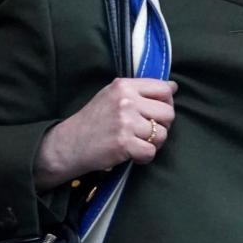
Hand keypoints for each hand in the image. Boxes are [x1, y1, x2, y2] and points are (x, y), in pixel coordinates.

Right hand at [34, 78, 177, 189]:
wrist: (68, 144)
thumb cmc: (93, 119)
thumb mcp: (113, 95)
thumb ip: (141, 90)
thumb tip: (174, 86)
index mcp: (124, 85)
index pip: (164, 89)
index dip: (167, 103)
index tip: (157, 112)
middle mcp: (126, 101)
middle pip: (168, 112)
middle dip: (163, 125)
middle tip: (146, 131)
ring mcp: (125, 122)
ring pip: (162, 134)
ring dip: (154, 143)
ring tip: (138, 143)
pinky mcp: (123, 143)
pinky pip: (151, 152)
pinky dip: (144, 157)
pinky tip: (133, 154)